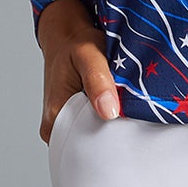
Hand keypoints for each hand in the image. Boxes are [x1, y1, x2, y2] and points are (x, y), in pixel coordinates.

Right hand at [38, 0, 120, 142]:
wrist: (67, 38)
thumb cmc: (76, 45)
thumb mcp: (87, 55)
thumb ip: (98, 81)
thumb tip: (109, 112)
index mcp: (55, 118)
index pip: (85, 148)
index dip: (109, 143)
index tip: (129, 131)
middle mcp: (57, 127)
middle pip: (90, 146)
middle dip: (112, 137)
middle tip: (131, 120)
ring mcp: (66, 125)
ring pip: (95, 138)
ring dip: (112, 128)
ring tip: (125, 113)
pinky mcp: (76, 119)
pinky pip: (96, 129)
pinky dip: (110, 122)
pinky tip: (119, 111)